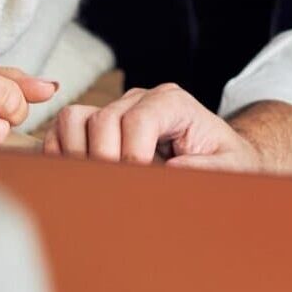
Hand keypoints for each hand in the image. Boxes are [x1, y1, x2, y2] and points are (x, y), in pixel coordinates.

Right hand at [42, 82, 265, 169]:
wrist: (217, 154)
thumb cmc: (224, 159)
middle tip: (115, 192)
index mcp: (173, 103)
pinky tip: (76, 177)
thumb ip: (209, 167)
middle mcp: (140, 99)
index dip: (132, 154)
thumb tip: (172, 169)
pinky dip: (60, 152)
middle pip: (103, 120)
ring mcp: (115, 109)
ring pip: (74, 118)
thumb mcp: (231, 166)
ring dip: (77, 155)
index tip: (139, 181)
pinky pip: (62, 129)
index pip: (138, 119)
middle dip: (104, 160)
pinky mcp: (97, 123)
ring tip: (95, 184)